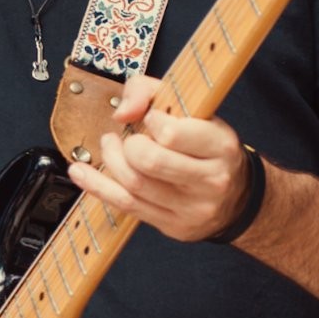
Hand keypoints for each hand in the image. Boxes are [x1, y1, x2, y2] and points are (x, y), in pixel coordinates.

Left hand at [66, 72, 249, 241]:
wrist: (238, 197)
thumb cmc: (208, 147)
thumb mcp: (193, 109)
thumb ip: (150, 92)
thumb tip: (122, 112)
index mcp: (220, 146)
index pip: (173, 134)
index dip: (151, 121)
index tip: (149, 118)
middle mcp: (210, 180)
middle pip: (150, 162)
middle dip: (126, 146)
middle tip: (123, 138)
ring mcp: (192, 208)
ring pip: (134, 185)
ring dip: (110, 161)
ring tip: (109, 146)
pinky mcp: (173, 225)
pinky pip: (127, 206)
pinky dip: (97, 186)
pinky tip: (80, 172)